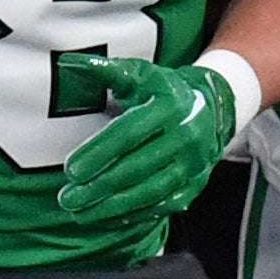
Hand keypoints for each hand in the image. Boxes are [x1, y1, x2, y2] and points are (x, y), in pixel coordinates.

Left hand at [54, 55, 244, 226]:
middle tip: (68, 198)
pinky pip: (164, 205)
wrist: (212, 107)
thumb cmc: (164, 90)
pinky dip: (134, 214)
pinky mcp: (195, 183)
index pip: (128, 134)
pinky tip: (107, 216)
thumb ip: (103, 70)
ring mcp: (193, 163)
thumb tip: (67, 62)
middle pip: (137, 167)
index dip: (99, 153)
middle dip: (100, 186)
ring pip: (150, 191)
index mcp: (169, 105)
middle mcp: (186, 135)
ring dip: (113, 206)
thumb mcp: (139, 74)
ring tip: (81, 212)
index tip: (70, 170)